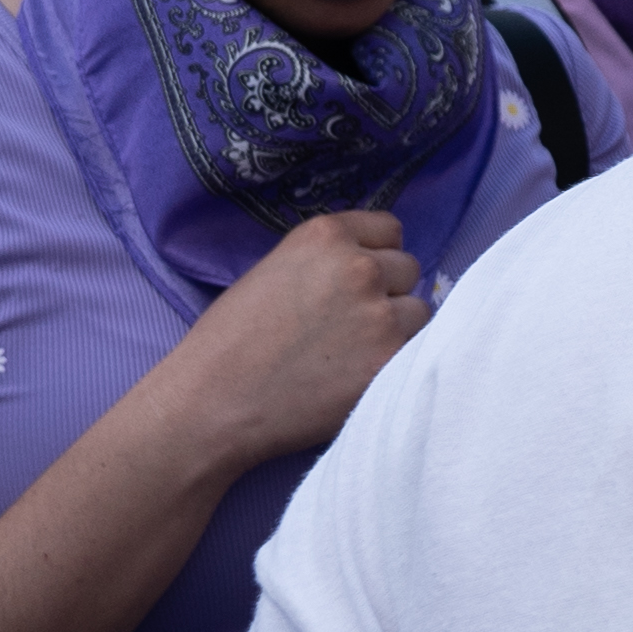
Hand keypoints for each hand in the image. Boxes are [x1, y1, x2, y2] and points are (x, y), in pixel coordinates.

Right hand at [158, 208, 427, 466]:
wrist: (214, 401)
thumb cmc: (228, 341)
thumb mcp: (274, 271)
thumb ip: (325, 262)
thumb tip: (366, 268)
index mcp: (326, 236)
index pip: (390, 230)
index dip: (376, 256)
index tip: (359, 282)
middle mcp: (360, 266)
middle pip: (408, 269)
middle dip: (388, 292)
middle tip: (352, 325)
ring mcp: (381, 314)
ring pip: (418, 312)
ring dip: (397, 329)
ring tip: (354, 354)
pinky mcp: (390, 361)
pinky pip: (417, 353)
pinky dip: (395, 364)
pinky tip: (359, 376)